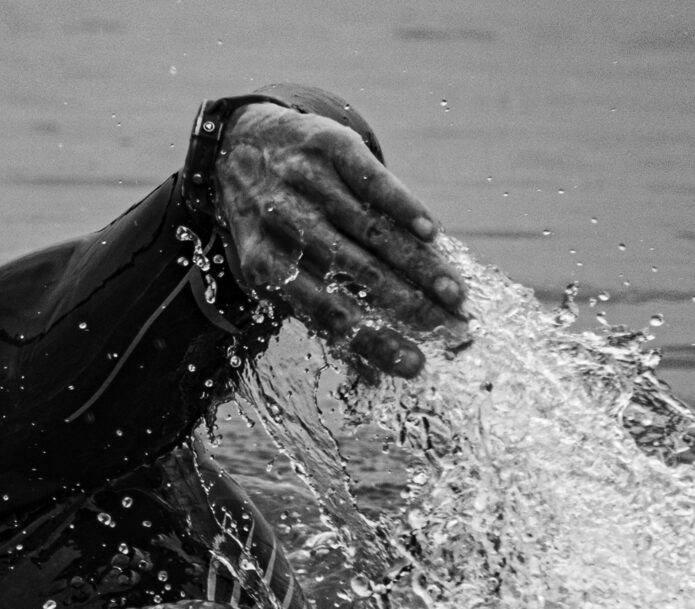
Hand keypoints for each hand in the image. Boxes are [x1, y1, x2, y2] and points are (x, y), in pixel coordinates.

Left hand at [216, 104, 467, 377]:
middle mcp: (280, 221)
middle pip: (353, 271)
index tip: (414, 365)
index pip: (324, 311)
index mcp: (263, 264)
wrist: (240, 145)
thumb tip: (375, 377)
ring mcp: (303, 180)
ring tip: (455, 293)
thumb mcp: (276, 271)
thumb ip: (320, 316)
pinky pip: (371, 180)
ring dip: (417, 264)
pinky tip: (432, 233)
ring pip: (369, 229)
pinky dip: (403, 206)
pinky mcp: (327, 145)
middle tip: (451, 330)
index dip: (371, 339)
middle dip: (407, 306)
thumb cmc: (271, 227)